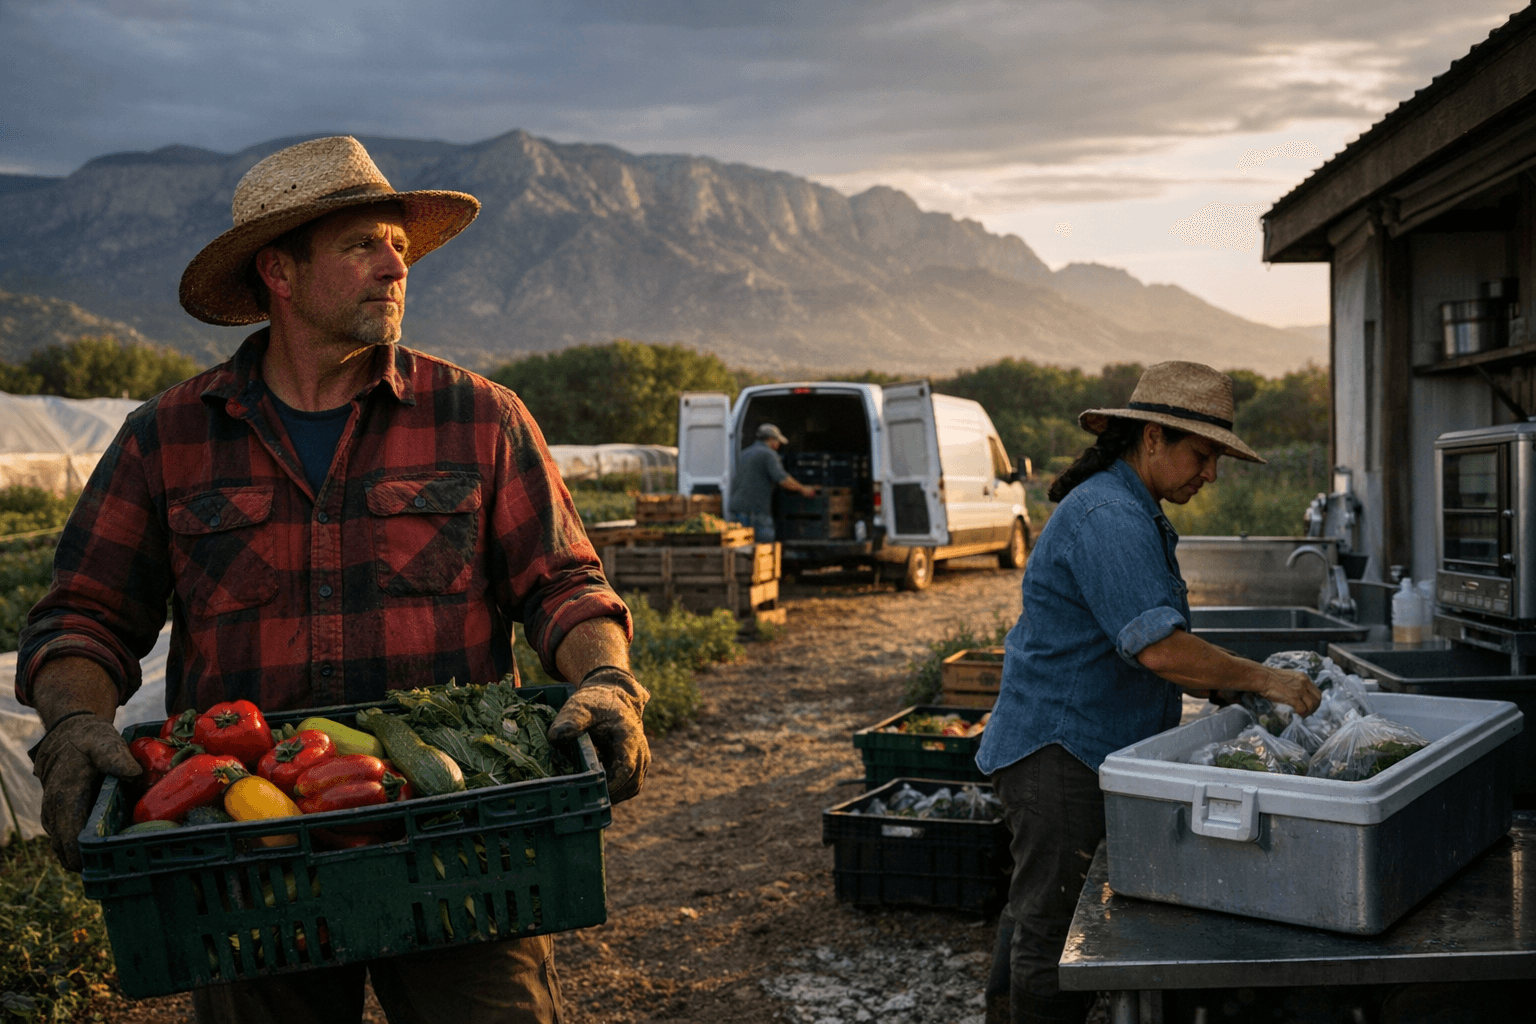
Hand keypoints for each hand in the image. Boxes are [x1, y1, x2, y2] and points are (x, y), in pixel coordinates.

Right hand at [30, 713, 141, 869]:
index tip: (106, 864)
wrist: (67, 735)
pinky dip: (78, 848)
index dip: (85, 856)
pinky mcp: (56, 816)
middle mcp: (54, 811)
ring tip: (113, 862)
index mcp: (65, 797)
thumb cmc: (88, 740)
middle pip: (65, 850)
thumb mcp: (105, 742)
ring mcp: (52, 815)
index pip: (69, 837)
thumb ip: (117, 758)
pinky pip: (64, 839)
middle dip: (87, 862)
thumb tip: (135, 775)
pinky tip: (101, 849)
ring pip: (62, 848)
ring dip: (82, 857)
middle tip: (118, 868)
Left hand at [547, 667, 649, 802]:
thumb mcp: (581, 707)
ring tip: (590, 794)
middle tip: (585, 798)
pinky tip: (598, 787)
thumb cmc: (596, 703)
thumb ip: (571, 721)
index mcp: (628, 737)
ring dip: (614, 794)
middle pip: (631, 782)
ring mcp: (642, 758)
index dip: (611, 785)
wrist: (613, 696)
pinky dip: (617, 790)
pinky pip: (631, 784)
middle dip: (610, 794)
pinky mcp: (638, 764)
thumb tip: (557, 738)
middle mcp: (640, 750)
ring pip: (633, 786)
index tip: (592, 792)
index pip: (626, 768)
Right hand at [1256, 668, 1320, 717]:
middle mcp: (1304, 683)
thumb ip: (1295, 683)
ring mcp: (1299, 690)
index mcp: (1303, 677)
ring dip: (1308, 712)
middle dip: (1314, 708)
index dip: (1314, 701)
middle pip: (1317, 699)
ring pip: (1312, 705)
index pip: (1316, 692)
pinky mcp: (1293, 697)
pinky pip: (1303, 709)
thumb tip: (1296, 694)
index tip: (1308, 705)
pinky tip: (1297, 714)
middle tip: (1307, 712)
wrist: (1262, 677)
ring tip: (1302, 714)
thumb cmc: (1269, 678)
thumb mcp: (1287, 677)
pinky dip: (1301, 714)